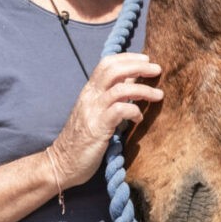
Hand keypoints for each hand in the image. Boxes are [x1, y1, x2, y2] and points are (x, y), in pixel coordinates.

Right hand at [48, 52, 162, 188]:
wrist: (61, 163)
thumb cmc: (82, 140)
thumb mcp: (97, 112)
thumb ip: (112, 96)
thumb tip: (132, 81)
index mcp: (89, 91)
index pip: (106, 63)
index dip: (128, 58)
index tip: (146, 60)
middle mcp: (89, 97)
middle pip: (113, 69)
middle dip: (138, 66)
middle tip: (157, 69)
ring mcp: (92, 111)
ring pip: (120, 88)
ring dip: (143, 89)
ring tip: (159, 95)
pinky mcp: (97, 128)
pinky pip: (119, 110)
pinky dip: (134, 111)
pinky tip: (139, 119)